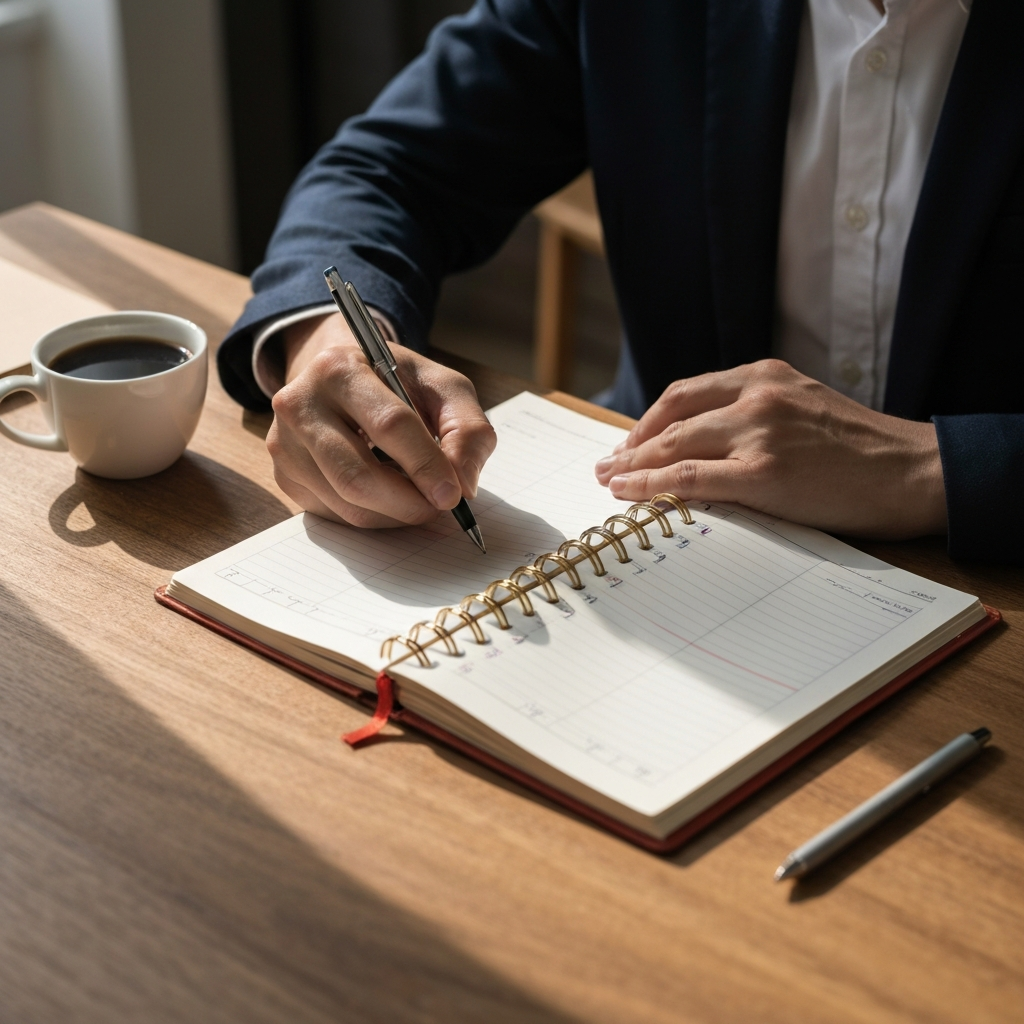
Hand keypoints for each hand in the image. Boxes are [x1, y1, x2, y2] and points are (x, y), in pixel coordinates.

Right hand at [267, 313, 495, 527]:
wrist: (344, 382)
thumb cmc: (397, 385)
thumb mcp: (441, 388)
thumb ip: (467, 429)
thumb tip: (463, 485)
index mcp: (339, 368)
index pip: (389, 425)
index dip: (426, 465)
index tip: (454, 495)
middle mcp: (299, 404)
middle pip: (358, 476)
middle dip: (409, 503)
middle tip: (439, 508)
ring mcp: (284, 444)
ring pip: (347, 504)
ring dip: (395, 515)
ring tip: (419, 500)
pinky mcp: (285, 477)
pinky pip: (336, 515)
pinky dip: (375, 517)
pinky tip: (389, 497)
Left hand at [593, 359, 946, 538]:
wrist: (914, 471)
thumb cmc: (862, 449)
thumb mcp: (805, 409)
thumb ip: (756, 415)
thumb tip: (702, 444)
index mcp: (766, 375)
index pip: (687, 392)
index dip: (649, 420)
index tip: (629, 443)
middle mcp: (758, 395)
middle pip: (673, 416)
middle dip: (632, 444)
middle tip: (607, 465)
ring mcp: (760, 432)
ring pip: (675, 445)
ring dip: (633, 465)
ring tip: (609, 482)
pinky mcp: (765, 473)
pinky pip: (690, 478)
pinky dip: (651, 486)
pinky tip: (629, 494)